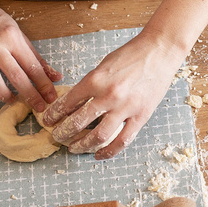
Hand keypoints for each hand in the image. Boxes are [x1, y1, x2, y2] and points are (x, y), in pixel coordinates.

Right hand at [0, 0, 60, 112]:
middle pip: (14, 73)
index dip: (43, 83)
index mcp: (11, 36)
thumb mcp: (19, 35)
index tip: (51, 97)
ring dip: (3, 92)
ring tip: (12, 100)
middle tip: (39, 107)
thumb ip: (36, 58)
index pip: (31, 64)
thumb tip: (56, 77)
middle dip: (29, 93)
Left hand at [40, 31, 185, 158]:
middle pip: (79, 122)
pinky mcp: (141, 116)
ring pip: (98, 136)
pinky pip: (122, 141)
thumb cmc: (131, 54)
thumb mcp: (104, 65)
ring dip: (82, 145)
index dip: (55, 114)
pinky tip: (98, 155)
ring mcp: (126, 108)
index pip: (68, 102)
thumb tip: (74, 103)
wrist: (159, 51)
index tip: (48, 120)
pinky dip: (108, 151)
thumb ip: (91, 84)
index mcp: (96, 79)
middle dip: (63, 132)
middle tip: (57, 136)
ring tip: (73, 148)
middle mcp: (109, 96)